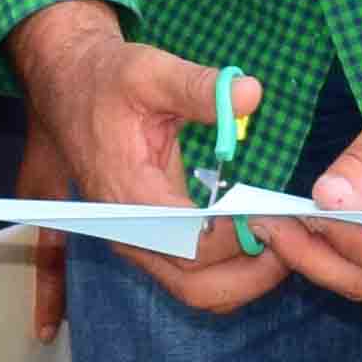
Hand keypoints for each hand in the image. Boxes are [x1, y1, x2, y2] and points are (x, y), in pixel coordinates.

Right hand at [4, 2, 284, 312]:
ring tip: (283, 241)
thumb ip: (198, 87)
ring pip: (195, 289)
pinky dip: (229, 271)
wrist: (68, 85)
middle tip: (293, 240)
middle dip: (251, 274)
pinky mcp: (148, 238)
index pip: (191, 246)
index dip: (238, 240)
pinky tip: (259, 241)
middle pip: (195, 286)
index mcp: (129, 196)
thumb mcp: (150, 71)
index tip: (274, 213)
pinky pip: (191, 275)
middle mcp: (130, 231)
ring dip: (243, 278)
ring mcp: (137, 240)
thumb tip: (250, 94)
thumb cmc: (107, 79)